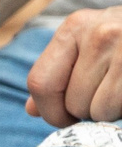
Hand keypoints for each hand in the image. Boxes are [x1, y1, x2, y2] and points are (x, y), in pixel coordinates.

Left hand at [28, 6, 121, 125]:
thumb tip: (32, 110)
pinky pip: (121, 109)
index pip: (41, 82)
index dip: (50, 111)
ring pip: (100, 110)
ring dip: (110, 112)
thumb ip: (60, 73)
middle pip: (72, 102)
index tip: (65, 119)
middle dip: (87, 112)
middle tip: (107, 97)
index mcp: (75, 27)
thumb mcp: (91, 43)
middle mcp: (100, 33)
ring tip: (121, 91)